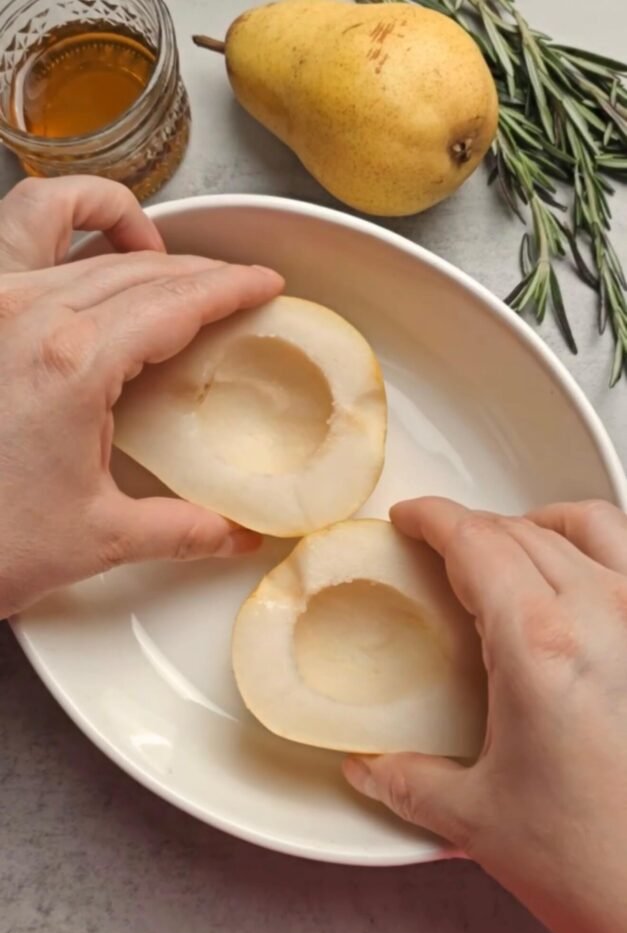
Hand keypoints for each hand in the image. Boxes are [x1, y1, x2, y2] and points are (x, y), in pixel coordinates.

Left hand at [0, 176, 282, 618]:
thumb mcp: (100, 538)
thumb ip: (183, 531)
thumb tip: (237, 535)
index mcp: (74, 363)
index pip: (175, 303)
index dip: (230, 288)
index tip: (263, 284)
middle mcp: (27, 314)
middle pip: (137, 267)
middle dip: (199, 271)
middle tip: (233, 289)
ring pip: (72, 226)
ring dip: (125, 226)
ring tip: (157, 252)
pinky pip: (15, 229)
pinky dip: (56, 216)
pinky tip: (80, 243)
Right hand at [344, 497, 626, 932]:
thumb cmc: (604, 869)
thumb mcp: (480, 820)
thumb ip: (409, 782)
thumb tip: (371, 769)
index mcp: (539, 644)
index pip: (476, 542)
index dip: (434, 519)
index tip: (412, 517)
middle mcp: (604, 615)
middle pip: (524, 530)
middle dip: (473, 528)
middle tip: (443, 549)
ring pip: (592, 525)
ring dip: (540, 524)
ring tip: (515, 546)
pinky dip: (599, 547)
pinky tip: (583, 579)